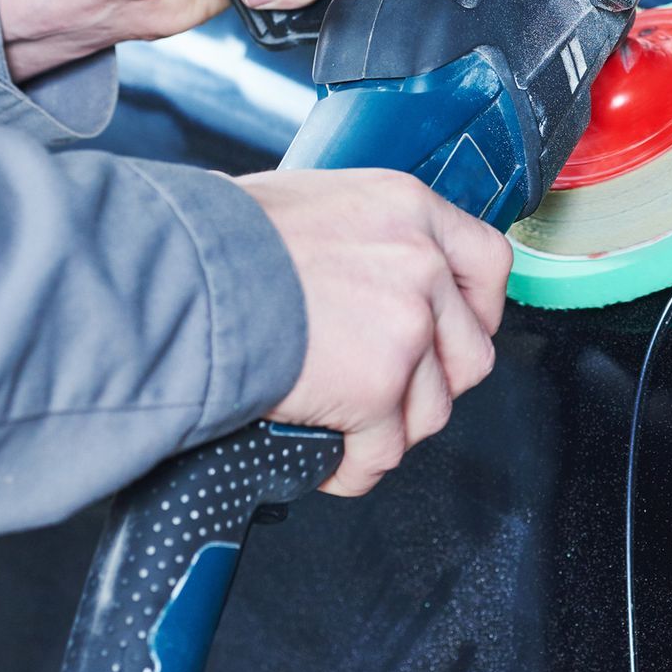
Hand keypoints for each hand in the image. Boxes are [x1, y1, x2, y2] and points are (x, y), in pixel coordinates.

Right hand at [240, 169, 512, 496]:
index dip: (475, 311)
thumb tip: (355, 273)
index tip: (453, 333)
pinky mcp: (378, 388)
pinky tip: (327, 459)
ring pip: (431, 410)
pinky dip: (355, 467)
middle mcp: (420, 264)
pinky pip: (384, 452)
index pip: (488, 262)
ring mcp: (406, 329)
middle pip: (469, 351)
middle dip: (432, 384)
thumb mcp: (306, 204)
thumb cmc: (217, 237)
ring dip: (389, 429)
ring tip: (345, 429)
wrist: (184, 278)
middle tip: (389, 394)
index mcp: (407, 209)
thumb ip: (356, 238)